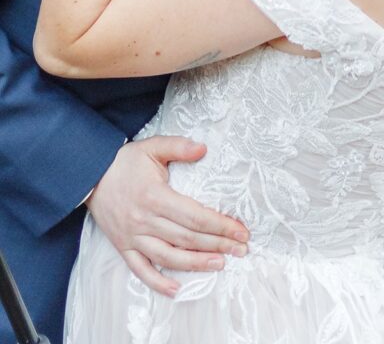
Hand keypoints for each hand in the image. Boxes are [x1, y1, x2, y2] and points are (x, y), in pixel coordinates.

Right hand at [86, 137, 249, 296]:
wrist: (90, 175)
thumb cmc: (124, 162)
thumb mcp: (152, 147)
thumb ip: (178, 146)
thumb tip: (203, 148)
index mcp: (155, 196)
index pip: (195, 217)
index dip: (220, 225)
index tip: (240, 230)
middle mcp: (144, 220)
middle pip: (187, 238)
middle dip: (217, 245)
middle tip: (241, 249)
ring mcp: (133, 237)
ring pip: (168, 257)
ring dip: (196, 264)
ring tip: (220, 264)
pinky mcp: (123, 246)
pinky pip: (140, 270)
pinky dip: (157, 282)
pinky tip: (176, 289)